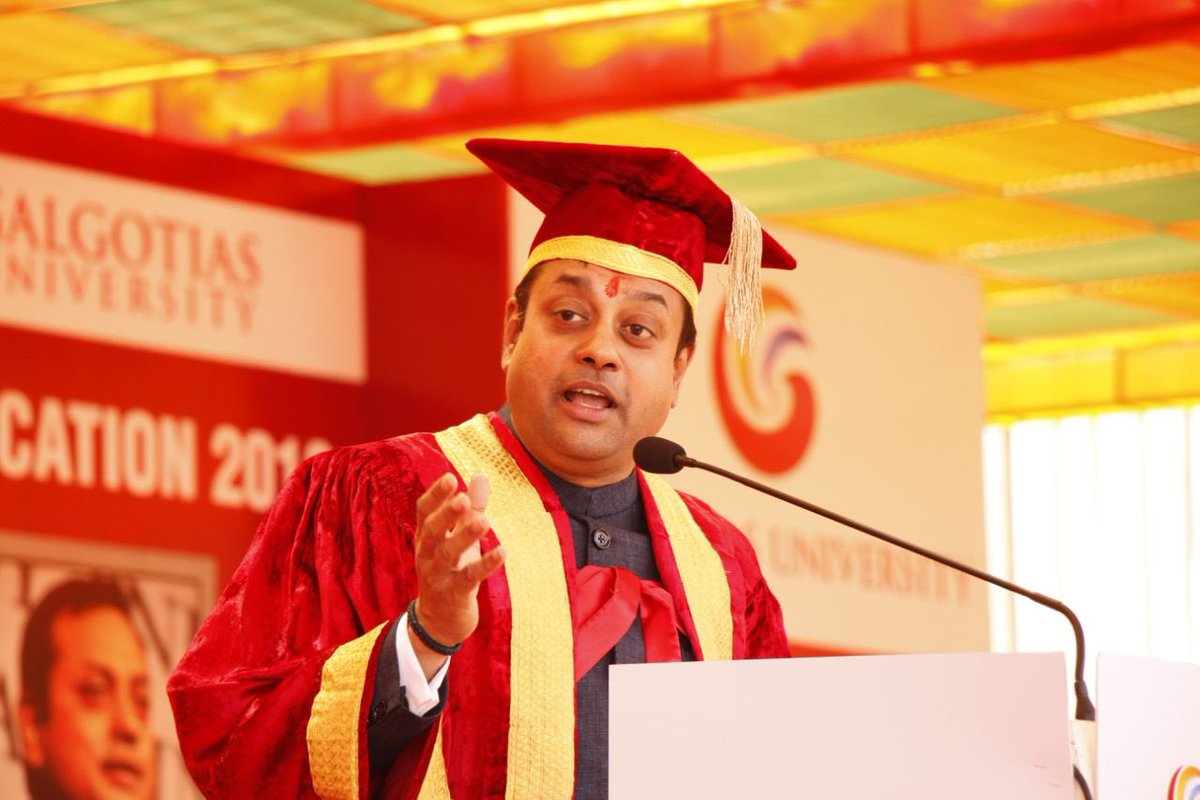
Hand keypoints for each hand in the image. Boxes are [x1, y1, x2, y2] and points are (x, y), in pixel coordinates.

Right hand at [411, 472, 505, 662]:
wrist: (439, 621)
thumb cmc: (451, 570)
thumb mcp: (458, 537)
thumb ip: (471, 508)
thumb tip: (480, 475)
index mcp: (426, 537)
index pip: (424, 512)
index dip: (435, 495)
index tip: (450, 478)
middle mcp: (427, 554)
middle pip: (432, 531)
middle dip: (446, 514)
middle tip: (462, 498)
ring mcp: (438, 575)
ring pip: (448, 555)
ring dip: (465, 537)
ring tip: (483, 521)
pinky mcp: (455, 594)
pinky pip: (470, 578)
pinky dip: (486, 565)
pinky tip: (503, 552)